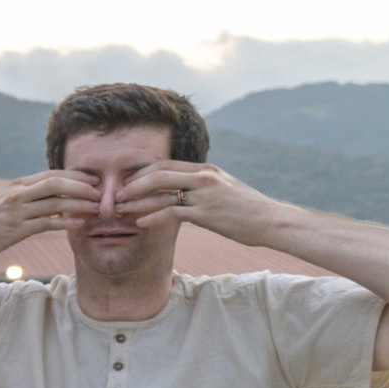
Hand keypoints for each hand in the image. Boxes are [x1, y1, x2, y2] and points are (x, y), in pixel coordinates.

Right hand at [0, 171, 103, 257]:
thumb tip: (55, 195)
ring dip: (79, 205)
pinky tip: (79, 224)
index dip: (76, 176)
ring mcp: (17, 212)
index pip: (52, 174)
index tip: (93, 180)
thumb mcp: (7, 201)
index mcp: (18, 185)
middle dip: (81, 187)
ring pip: (56, 204)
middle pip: (56, 184)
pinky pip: (47, 224)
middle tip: (99, 193)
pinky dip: (65, 223)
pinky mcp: (17, 230)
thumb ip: (29, 195)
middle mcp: (18, 194)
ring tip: (96, 209)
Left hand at [116, 161, 288, 243]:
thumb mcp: (223, 189)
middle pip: (158, 174)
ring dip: (137, 201)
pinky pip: (173, 213)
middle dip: (133, 184)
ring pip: (162, 193)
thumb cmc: (246, 208)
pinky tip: (140, 223)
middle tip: (116, 195)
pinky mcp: (207, 214)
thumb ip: (202, 186)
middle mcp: (204, 178)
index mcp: (205, 170)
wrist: (271, 220)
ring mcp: (205, 195)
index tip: (125, 182)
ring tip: (120, 209)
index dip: (141, 172)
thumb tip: (182, 190)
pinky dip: (153, 217)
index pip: (165, 164)